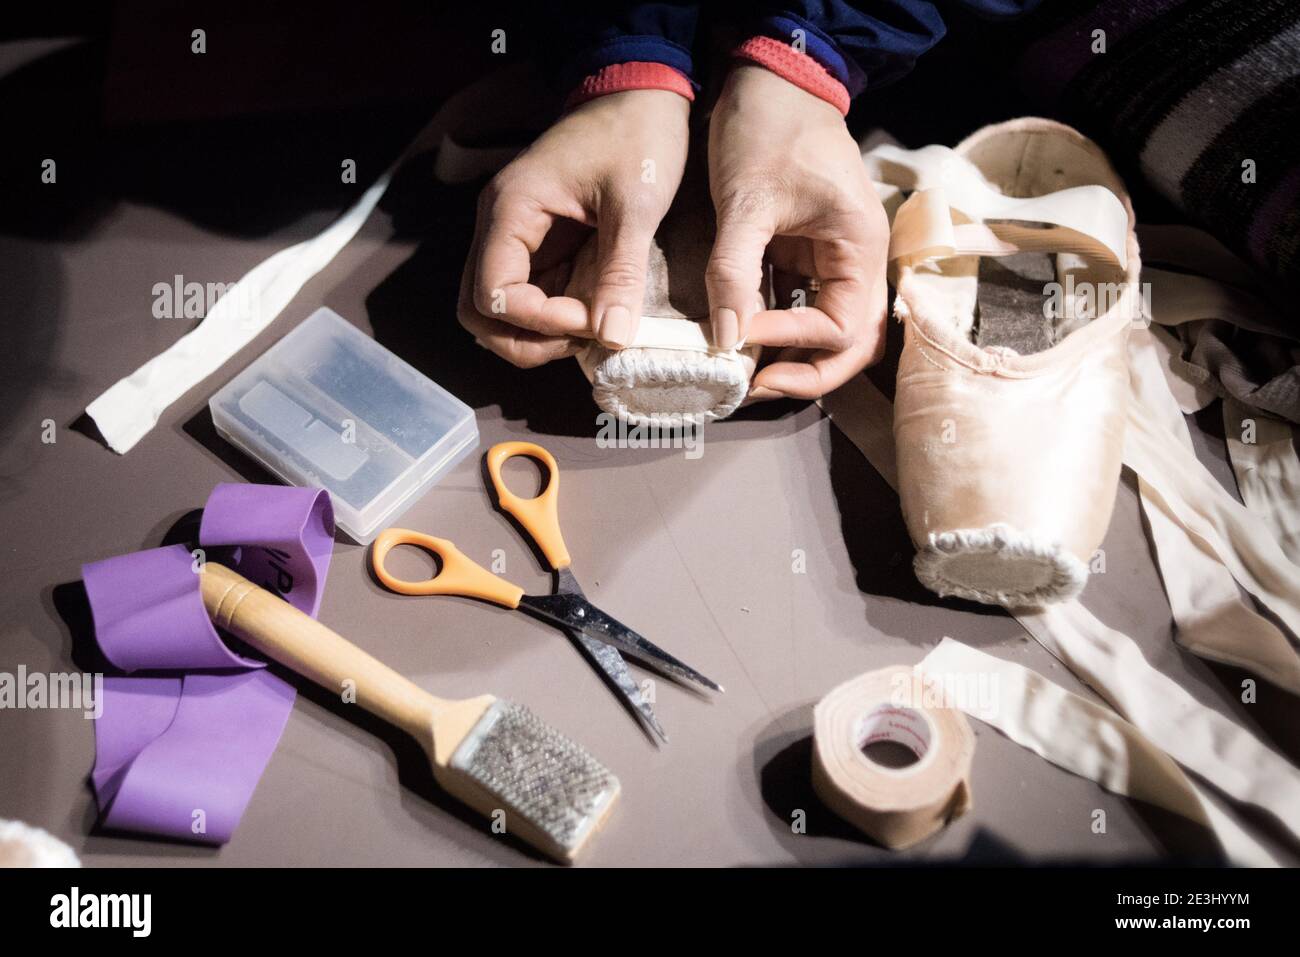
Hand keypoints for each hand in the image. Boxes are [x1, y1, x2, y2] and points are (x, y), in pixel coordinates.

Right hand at [457, 90, 689, 366]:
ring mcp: (516, 238)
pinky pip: (529, 297)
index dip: (537, 321)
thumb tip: (611, 337)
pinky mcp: (539, 247)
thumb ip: (621, 272)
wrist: (640, 93)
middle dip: (525, 339)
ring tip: (589, 330)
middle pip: (478, 311)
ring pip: (498, 311)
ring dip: (537, 335)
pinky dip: (553, 320)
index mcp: (510, 209)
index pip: (491, 293)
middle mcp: (499, 227)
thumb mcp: (635, 204)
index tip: (590, 319)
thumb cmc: (637, 135)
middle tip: (581, 339)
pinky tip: (592, 317)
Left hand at [706, 65, 888, 398]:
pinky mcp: (802, 257)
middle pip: (850, 344)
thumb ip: (735, 270)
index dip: (792, 341)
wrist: (767, 79)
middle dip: (807, 373)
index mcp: (859, 247)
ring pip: (827, 333)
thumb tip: (725, 339)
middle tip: (754, 387)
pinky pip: (796, 308)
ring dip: (792, 360)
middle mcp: (855, 262)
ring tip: (744, 376)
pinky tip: (737, 341)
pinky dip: (774, 331)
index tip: (741, 337)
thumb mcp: (746, 199)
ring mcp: (831, 262)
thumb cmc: (768, 127)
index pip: (839, 324)